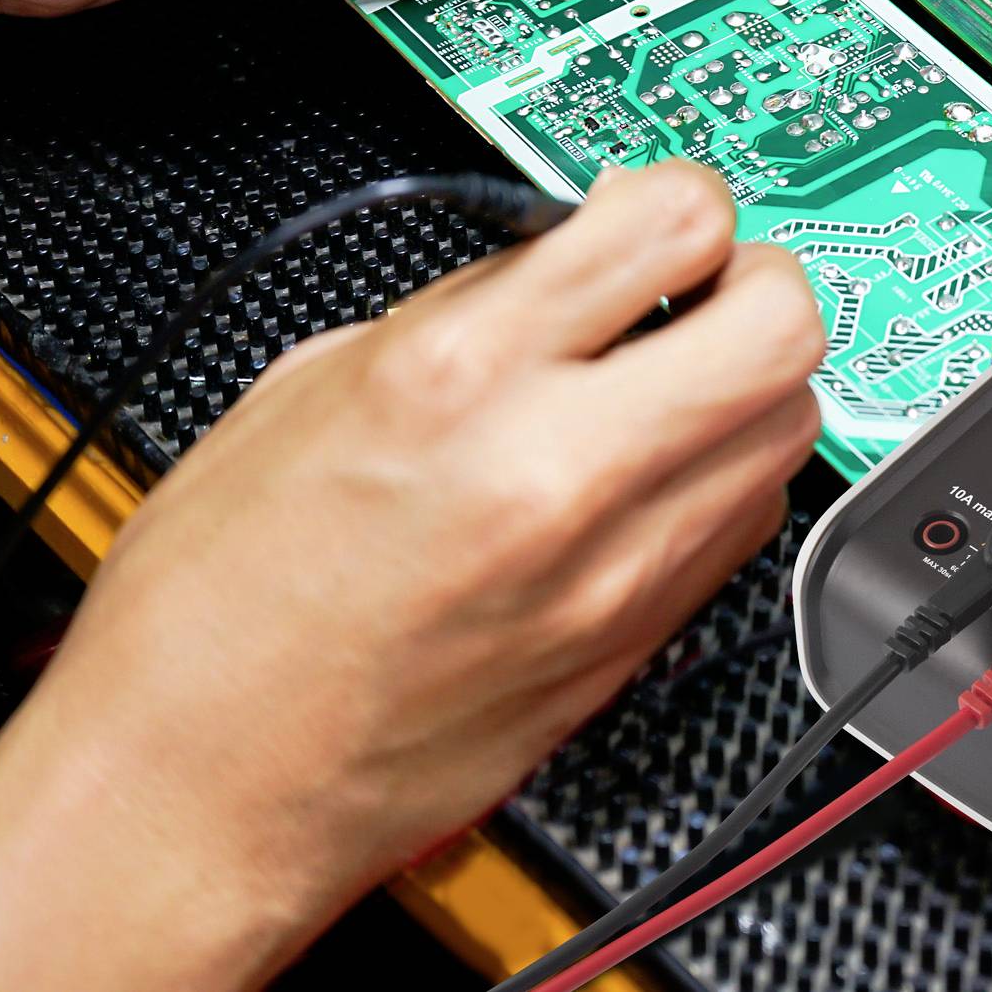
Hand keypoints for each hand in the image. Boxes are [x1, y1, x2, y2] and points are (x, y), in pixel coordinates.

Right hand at [0, 162, 824, 991]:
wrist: (198, 790)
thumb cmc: (214, 606)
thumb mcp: (312, 388)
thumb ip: (472, 306)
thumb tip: (580, 249)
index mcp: (456, 376)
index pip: (675, 221)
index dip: (683, 201)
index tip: (659, 217)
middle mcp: (557, 468)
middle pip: (785, 324)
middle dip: (755, 284)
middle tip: (701, 293)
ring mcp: (616, 567)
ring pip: (792, 424)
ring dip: (750, 383)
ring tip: (671, 386)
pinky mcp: (641, 640)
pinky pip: (751, 519)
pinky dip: (726, 475)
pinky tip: (652, 474)